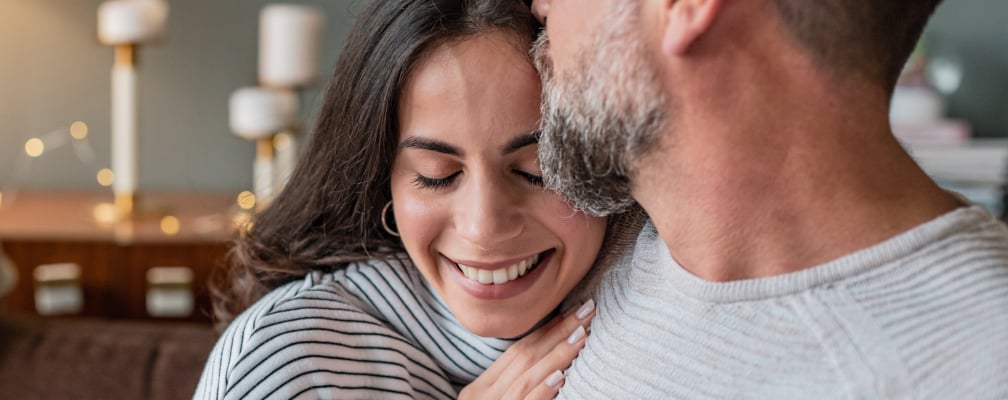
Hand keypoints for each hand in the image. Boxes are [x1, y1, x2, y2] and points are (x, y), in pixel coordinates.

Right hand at [458, 299, 595, 399]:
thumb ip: (512, 388)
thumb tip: (551, 368)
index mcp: (480, 388)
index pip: (517, 352)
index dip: (546, 330)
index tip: (573, 312)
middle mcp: (482, 395)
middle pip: (523, 356)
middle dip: (557, 332)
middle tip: (588, 310)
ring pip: (525, 376)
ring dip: (556, 355)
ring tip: (582, 335)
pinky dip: (541, 390)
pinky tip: (560, 376)